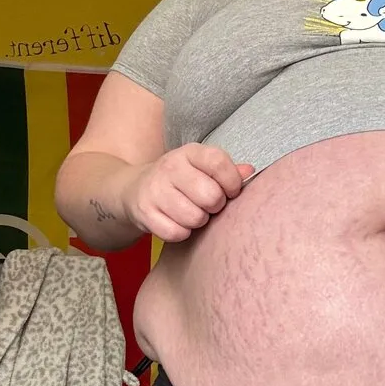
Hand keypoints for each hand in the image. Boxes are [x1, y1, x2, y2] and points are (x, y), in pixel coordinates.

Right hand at [121, 143, 254, 241]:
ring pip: (194, 218)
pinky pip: (176, 233)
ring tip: (192, 213)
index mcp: (190, 153)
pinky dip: (181, 233)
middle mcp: (170, 167)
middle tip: (207, 205)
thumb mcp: (202, 168)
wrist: (134, 189)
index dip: (232, 182)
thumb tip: (250, 172)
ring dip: (198, 221)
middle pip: (210, 196)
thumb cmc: (180, 180)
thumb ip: (227, 171)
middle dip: (215, 206)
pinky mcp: (144, 212)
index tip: (231, 192)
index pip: (219, 163)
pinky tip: (177, 222)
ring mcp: (155, 189)